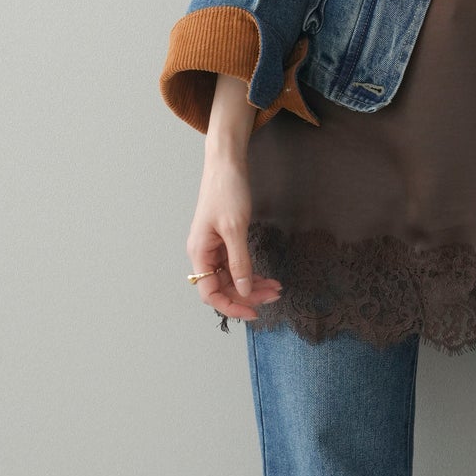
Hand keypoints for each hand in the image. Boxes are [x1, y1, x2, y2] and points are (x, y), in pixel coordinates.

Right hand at [187, 144, 283, 325]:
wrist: (227, 163)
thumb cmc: (226, 191)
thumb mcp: (235, 228)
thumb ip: (239, 261)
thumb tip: (244, 289)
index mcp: (199, 252)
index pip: (210, 293)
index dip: (231, 306)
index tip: (254, 312)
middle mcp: (204, 253)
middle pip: (224, 287)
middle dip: (248, 294)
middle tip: (275, 296)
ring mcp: (214, 247)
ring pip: (232, 277)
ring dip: (252, 285)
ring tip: (276, 287)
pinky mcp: (224, 240)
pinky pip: (236, 264)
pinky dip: (251, 272)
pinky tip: (266, 276)